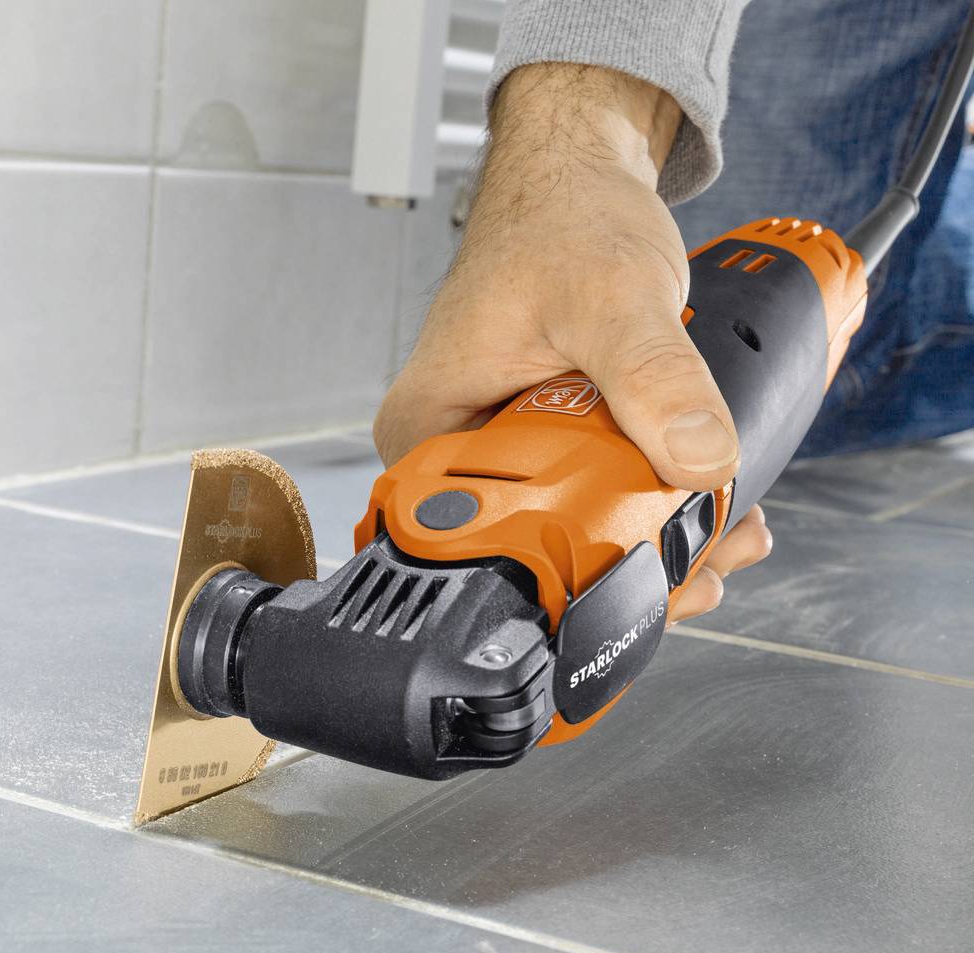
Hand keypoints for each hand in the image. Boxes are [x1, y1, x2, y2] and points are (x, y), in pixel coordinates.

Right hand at [373, 63, 770, 621]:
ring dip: (660, 537)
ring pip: (577, 526)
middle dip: (635, 561)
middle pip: (536, 546)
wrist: (577, 179)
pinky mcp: (545, 440)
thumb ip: (652, 375)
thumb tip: (699, 458)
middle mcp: (452, 450)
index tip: (650, 569)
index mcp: (426, 431)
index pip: (477, 542)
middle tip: (711, 553)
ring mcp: (500, 447)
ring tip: (729, 527)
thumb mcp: (610, 295)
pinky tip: (711, 496)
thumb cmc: (559, 220)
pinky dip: (657, 501)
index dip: (570, 570)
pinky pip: (599, 492)